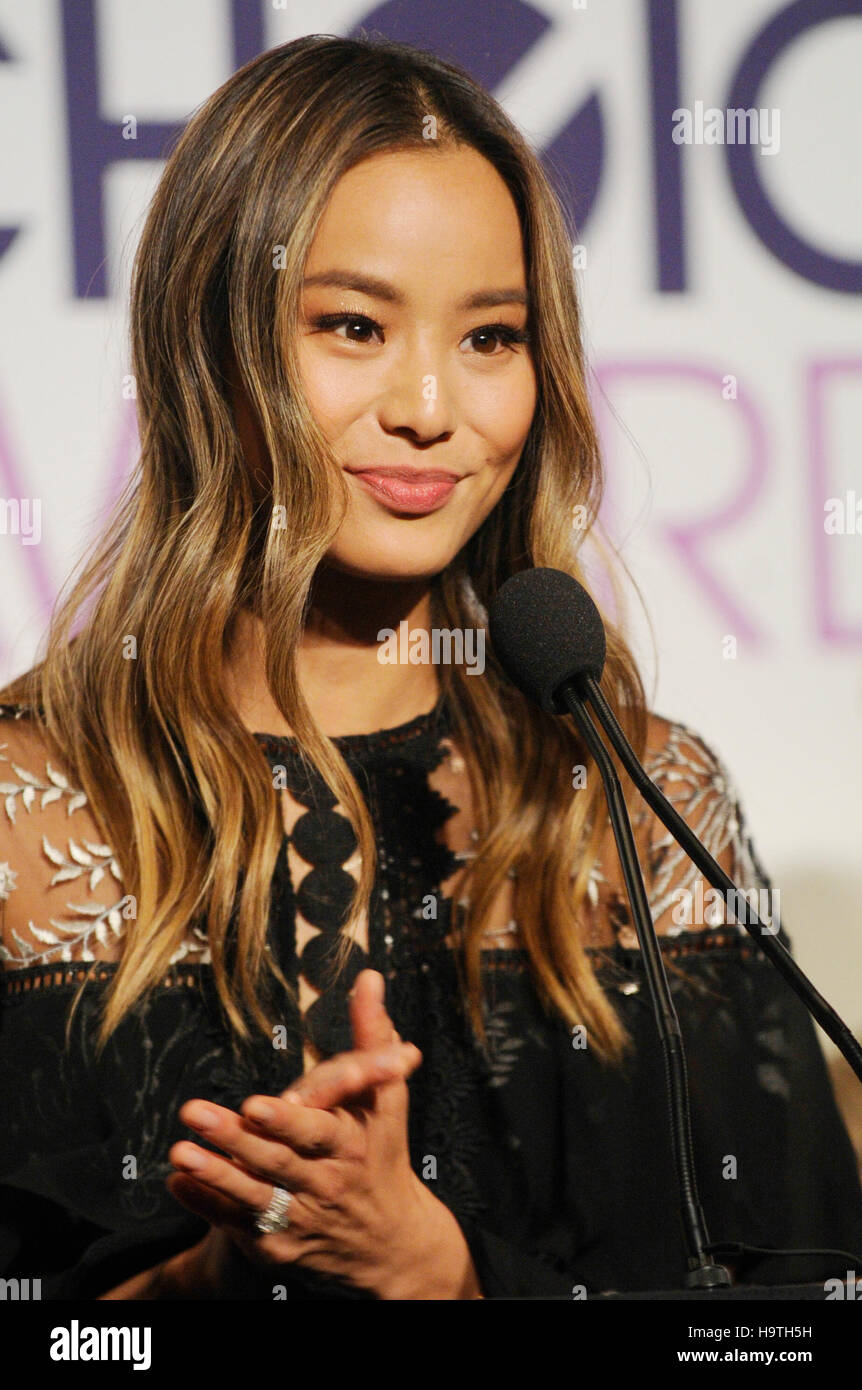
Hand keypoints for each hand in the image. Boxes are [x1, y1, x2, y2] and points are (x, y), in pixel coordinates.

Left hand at [167, 971, 479, 1296]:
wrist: (390, 1241)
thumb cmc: (383, 1151)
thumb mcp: (387, 1094)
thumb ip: (371, 1034)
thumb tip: (368, 978)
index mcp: (351, 1145)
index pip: (315, 1133)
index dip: (284, 1121)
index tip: (254, 1104)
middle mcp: (326, 1184)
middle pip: (275, 1162)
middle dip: (233, 1139)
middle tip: (194, 1113)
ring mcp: (302, 1218)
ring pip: (253, 1196)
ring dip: (214, 1174)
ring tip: (180, 1152)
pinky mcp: (279, 1245)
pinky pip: (238, 1224)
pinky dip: (207, 1205)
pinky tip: (178, 1182)